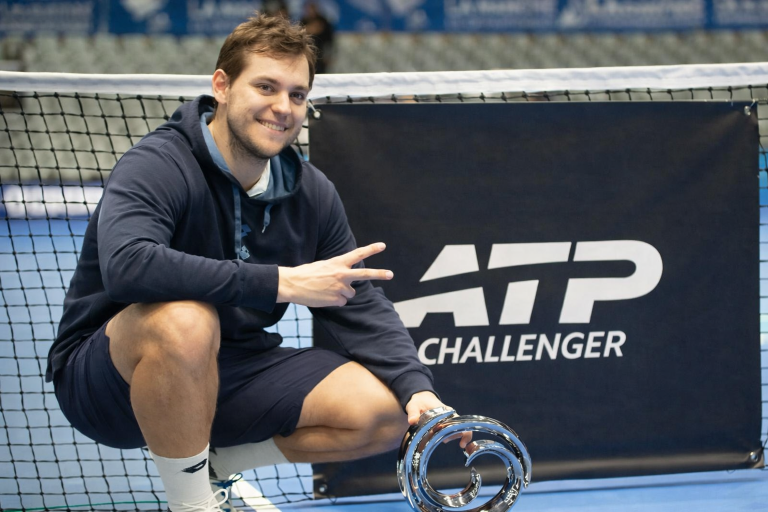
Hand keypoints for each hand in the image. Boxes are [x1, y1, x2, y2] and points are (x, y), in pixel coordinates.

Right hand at [277, 243, 392, 306]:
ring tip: (326, 289)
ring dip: (341, 293)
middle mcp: (342, 274)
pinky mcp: (336, 300)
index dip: (371, 249)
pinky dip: (334, 301)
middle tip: (391, 274)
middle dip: (379, 274)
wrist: (293, 284)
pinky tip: (323, 296)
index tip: (383, 246)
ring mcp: (340, 288)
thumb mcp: (324, 266)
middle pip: (365, 274)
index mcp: (338, 263)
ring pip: (350, 293)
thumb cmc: (306, 274)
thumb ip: (338, 270)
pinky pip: (341, 302)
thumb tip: (347, 280)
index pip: (358, 254)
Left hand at [405, 391, 471, 448]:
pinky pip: (449, 433)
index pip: (459, 423)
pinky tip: (436, 440)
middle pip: (458, 430)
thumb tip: (412, 421)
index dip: (464, 434)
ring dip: (447, 437)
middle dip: (452, 437)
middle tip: (443, 440)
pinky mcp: (444, 425)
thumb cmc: (418, 402)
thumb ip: (413, 413)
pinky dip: (444, 438)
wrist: (420, 398)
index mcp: (445, 411)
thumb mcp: (413, 406)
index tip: (461, 444)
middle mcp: (450, 416)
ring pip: (453, 433)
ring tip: (435, 438)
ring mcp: (448, 421)